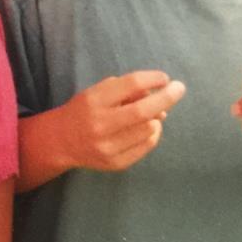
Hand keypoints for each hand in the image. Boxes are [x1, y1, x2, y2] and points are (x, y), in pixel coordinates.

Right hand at [57, 71, 185, 172]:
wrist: (61, 141)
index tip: (165, 77)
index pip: (130, 84)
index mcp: (94, 101)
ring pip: (149, 128)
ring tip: (148, 115)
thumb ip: (126, 90)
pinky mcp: (116, 163)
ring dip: (156, 117)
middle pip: (143, 111)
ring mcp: (108, 147)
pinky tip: (145, 128)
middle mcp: (100, 125)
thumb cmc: (85, 110)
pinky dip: (152, 133)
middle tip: (179, 88)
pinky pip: (147, 145)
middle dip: (166, 98)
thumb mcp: (97, 92)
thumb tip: (160, 99)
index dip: (152, 79)